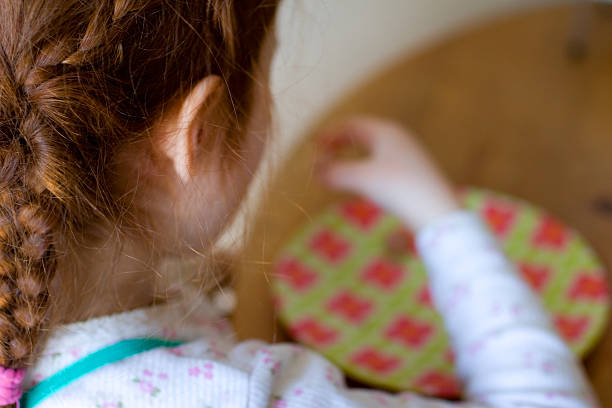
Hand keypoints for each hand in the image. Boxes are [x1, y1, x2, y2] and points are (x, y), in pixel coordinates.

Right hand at [316, 116, 459, 230]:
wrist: (437, 213)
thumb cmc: (398, 188)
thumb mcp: (361, 179)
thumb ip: (334, 172)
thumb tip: (314, 170)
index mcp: (386, 131)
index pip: (350, 125)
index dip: (329, 135)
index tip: (313, 148)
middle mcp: (398, 138)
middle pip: (361, 135)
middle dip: (339, 146)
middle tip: (321, 159)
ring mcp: (408, 156)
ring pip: (372, 151)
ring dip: (351, 159)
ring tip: (336, 173)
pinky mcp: (413, 174)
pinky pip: (381, 164)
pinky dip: (364, 169)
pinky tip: (361, 185)